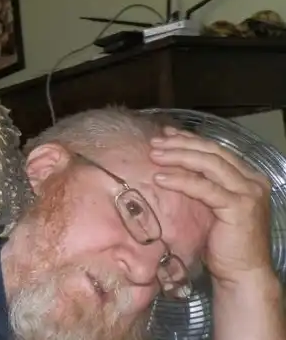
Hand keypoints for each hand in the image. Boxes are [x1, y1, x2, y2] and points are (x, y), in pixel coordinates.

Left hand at [149, 126, 273, 288]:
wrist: (241, 273)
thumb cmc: (222, 242)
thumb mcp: (212, 205)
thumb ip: (203, 184)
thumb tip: (172, 165)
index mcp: (248, 176)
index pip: (216, 149)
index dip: (189, 139)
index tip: (166, 134)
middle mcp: (252, 181)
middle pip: (212, 152)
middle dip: (180, 144)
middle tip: (155, 142)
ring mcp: (248, 193)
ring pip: (208, 165)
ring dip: (177, 156)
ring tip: (154, 155)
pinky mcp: (239, 208)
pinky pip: (204, 188)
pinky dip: (180, 180)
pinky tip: (160, 178)